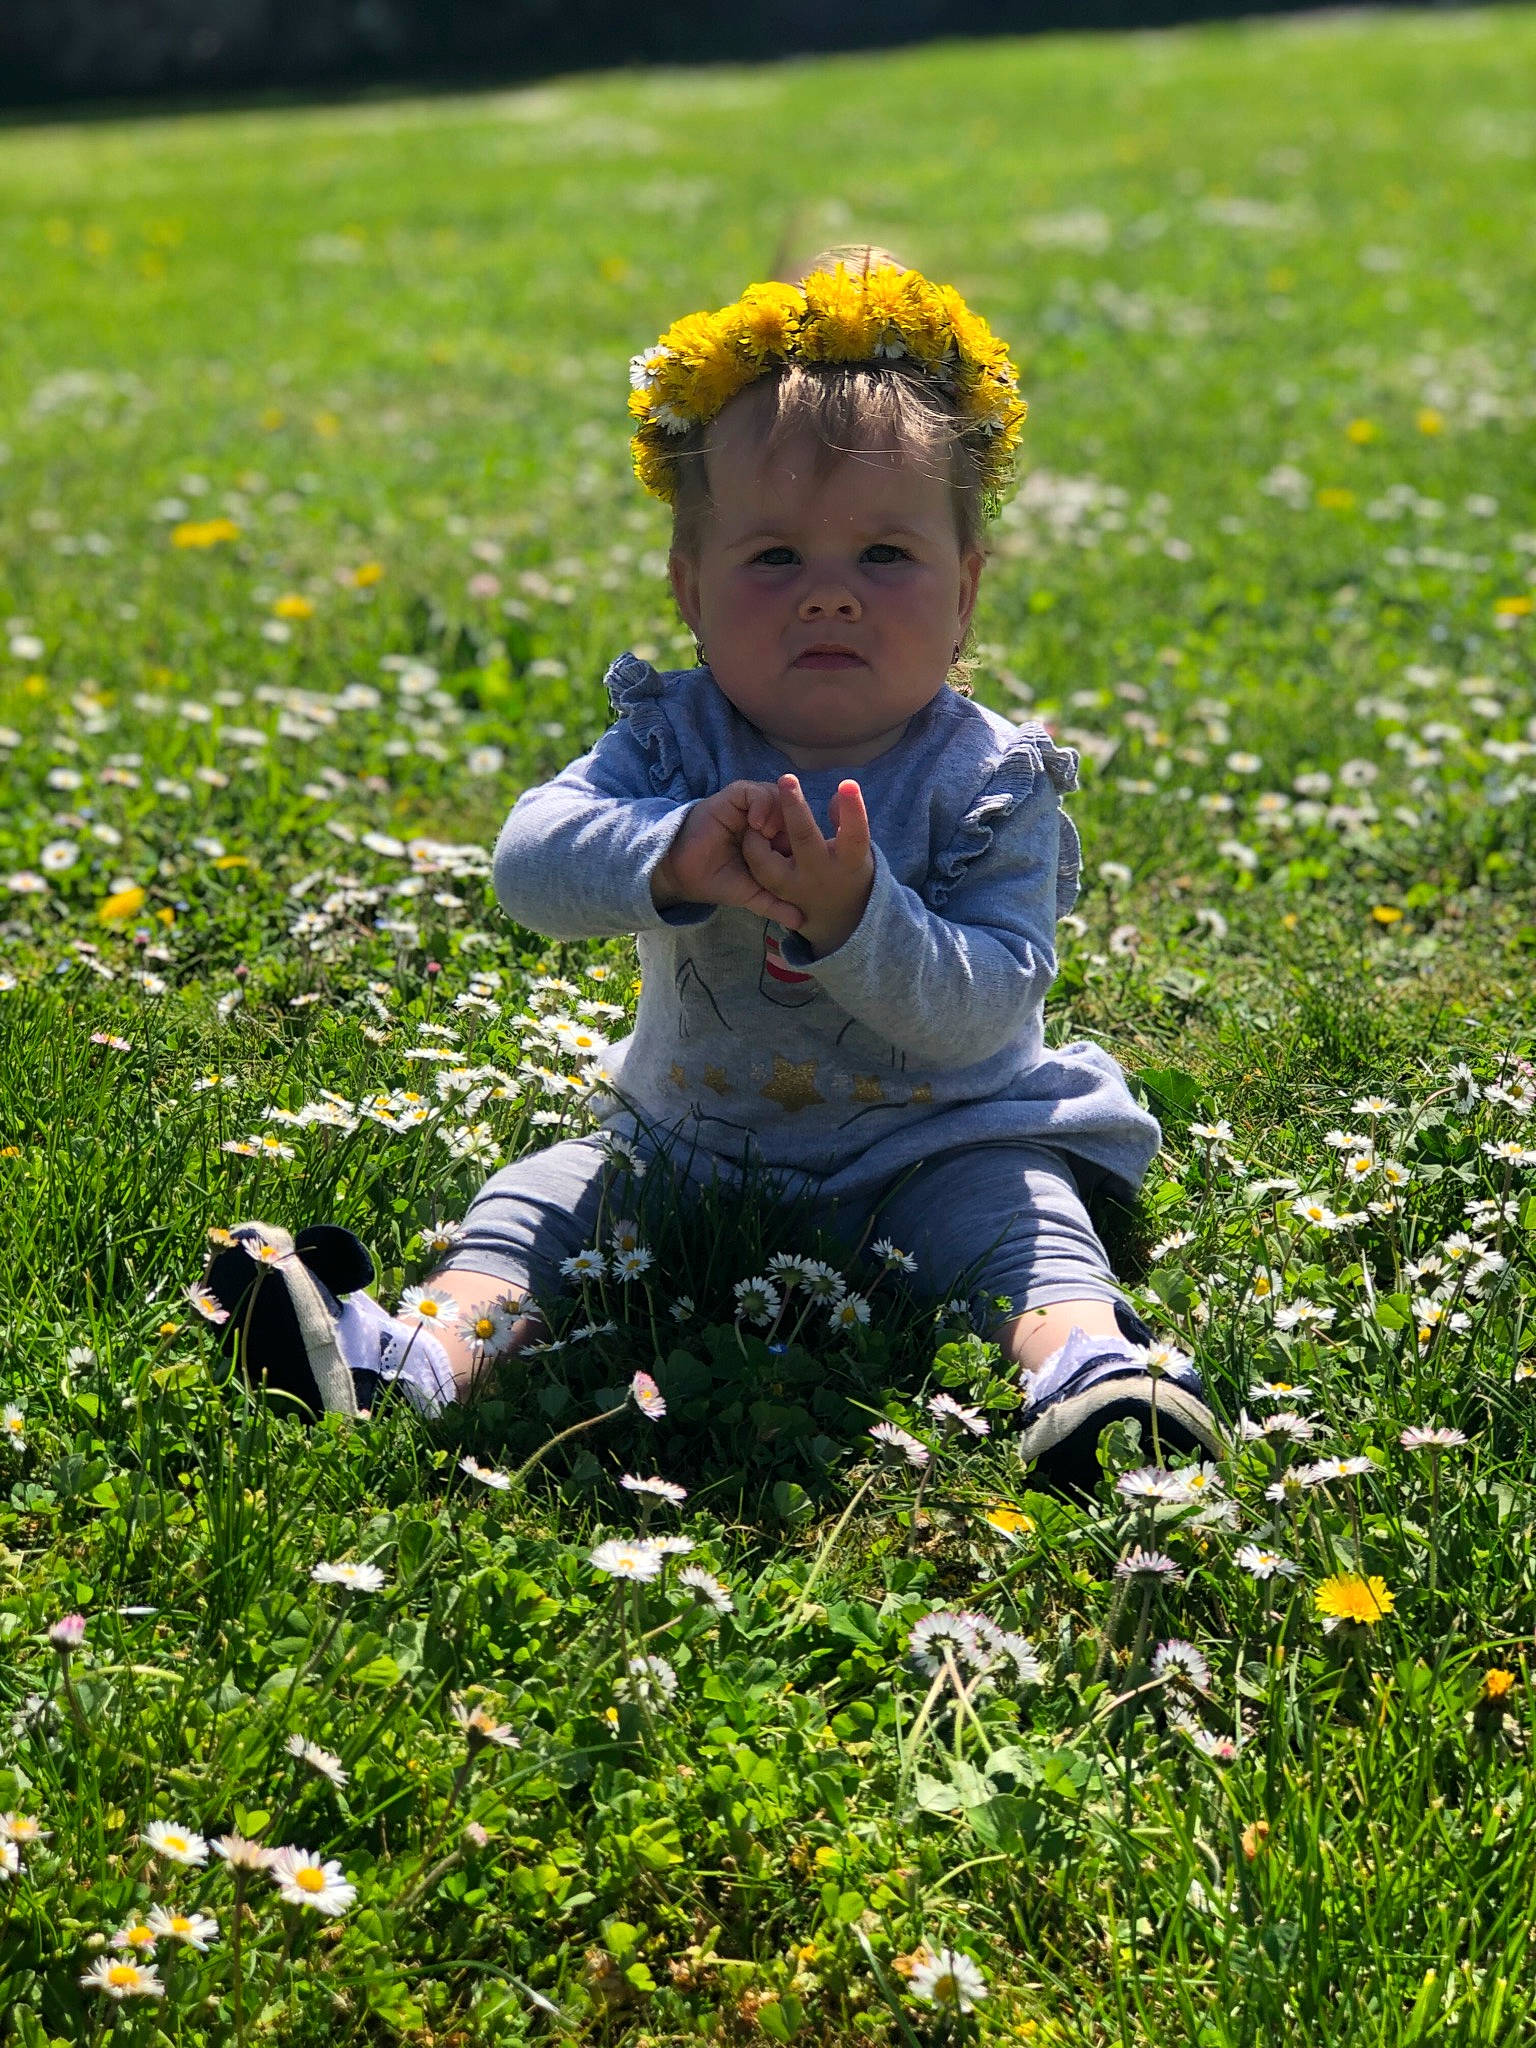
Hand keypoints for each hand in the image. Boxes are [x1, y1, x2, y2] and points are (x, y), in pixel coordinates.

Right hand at [650, 780, 803, 926]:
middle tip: (785, 843)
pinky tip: (756, 823)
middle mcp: (764, 820)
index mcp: (773, 840)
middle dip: (796, 822)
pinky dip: (761, 803)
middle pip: (793, 808)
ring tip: (768, 833)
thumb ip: (776, 905)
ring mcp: (748, 808)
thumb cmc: (719, 881)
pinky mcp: (732, 798)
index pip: (801, 829)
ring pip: (778, 795)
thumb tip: (802, 923)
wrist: (685, 874)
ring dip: (778, 812)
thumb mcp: (753, 896)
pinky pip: (754, 791)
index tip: (805, 858)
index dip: (807, 839)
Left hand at [740, 774, 874, 956]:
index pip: (855, 835)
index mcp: (850, 862)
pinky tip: (755, 832)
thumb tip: (838, 792)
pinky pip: (758, 868)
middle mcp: (823, 873)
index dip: (852, 810)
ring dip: (762, 832)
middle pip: (806, 839)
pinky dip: (754, 845)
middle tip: (786, 778)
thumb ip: (846, 818)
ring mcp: (797, 886)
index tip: (847, 784)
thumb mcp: (854, 847)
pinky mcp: (777, 893)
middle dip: (795, 808)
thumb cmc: (847, 866)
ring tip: (759, 816)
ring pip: (772, 858)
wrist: (838, 914)